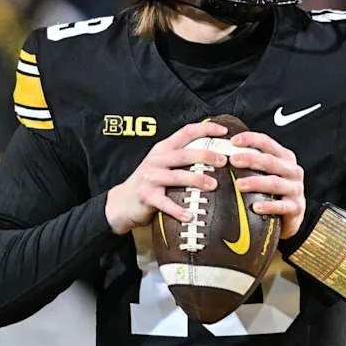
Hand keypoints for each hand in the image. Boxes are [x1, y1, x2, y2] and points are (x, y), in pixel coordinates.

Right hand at [105, 122, 228, 234]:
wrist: (121, 201)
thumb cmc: (150, 182)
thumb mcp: (163, 163)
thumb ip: (182, 157)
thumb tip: (215, 154)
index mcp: (163, 149)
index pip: (186, 132)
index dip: (206, 129)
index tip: (224, 131)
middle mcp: (157, 160)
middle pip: (184, 154)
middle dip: (206, 156)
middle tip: (223, 161)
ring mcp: (150, 178)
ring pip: (177, 176)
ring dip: (197, 179)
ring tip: (213, 185)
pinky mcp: (146, 196)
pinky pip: (165, 203)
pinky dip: (179, 210)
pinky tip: (190, 215)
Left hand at [229, 131, 305, 239]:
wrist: (291, 215)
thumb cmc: (274, 190)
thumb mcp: (268, 172)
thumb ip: (253, 162)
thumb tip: (222, 153)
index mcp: (284, 158)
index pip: (267, 143)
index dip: (251, 139)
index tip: (233, 141)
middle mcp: (292, 170)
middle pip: (270, 161)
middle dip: (250, 159)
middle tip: (232, 160)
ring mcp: (295, 189)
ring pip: (274, 183)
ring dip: (256, 182)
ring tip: (239, 184)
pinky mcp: (296, 207)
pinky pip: (281, 206)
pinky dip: (268, 206)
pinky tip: (255, 207)